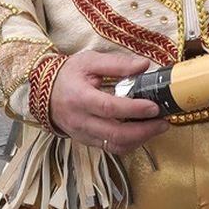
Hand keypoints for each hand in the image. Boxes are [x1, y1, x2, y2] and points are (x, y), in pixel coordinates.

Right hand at [48, 48, 167, 152]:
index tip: (153, 107)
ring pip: (114, 145)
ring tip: (156, 128)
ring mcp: (82, 134)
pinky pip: (110, 148)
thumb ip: (117, 64)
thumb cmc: (69, 75)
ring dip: (139, 140)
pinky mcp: (86, 141)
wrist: (45, 92)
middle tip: (163, 123)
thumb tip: (144, 66)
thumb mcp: (90, 61)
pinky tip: (141, 133)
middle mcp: (80, 120)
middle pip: (114, 133)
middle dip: (143, 131)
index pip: (109, 108)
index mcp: (79, 97)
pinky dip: (129, 143)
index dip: (133, 110)